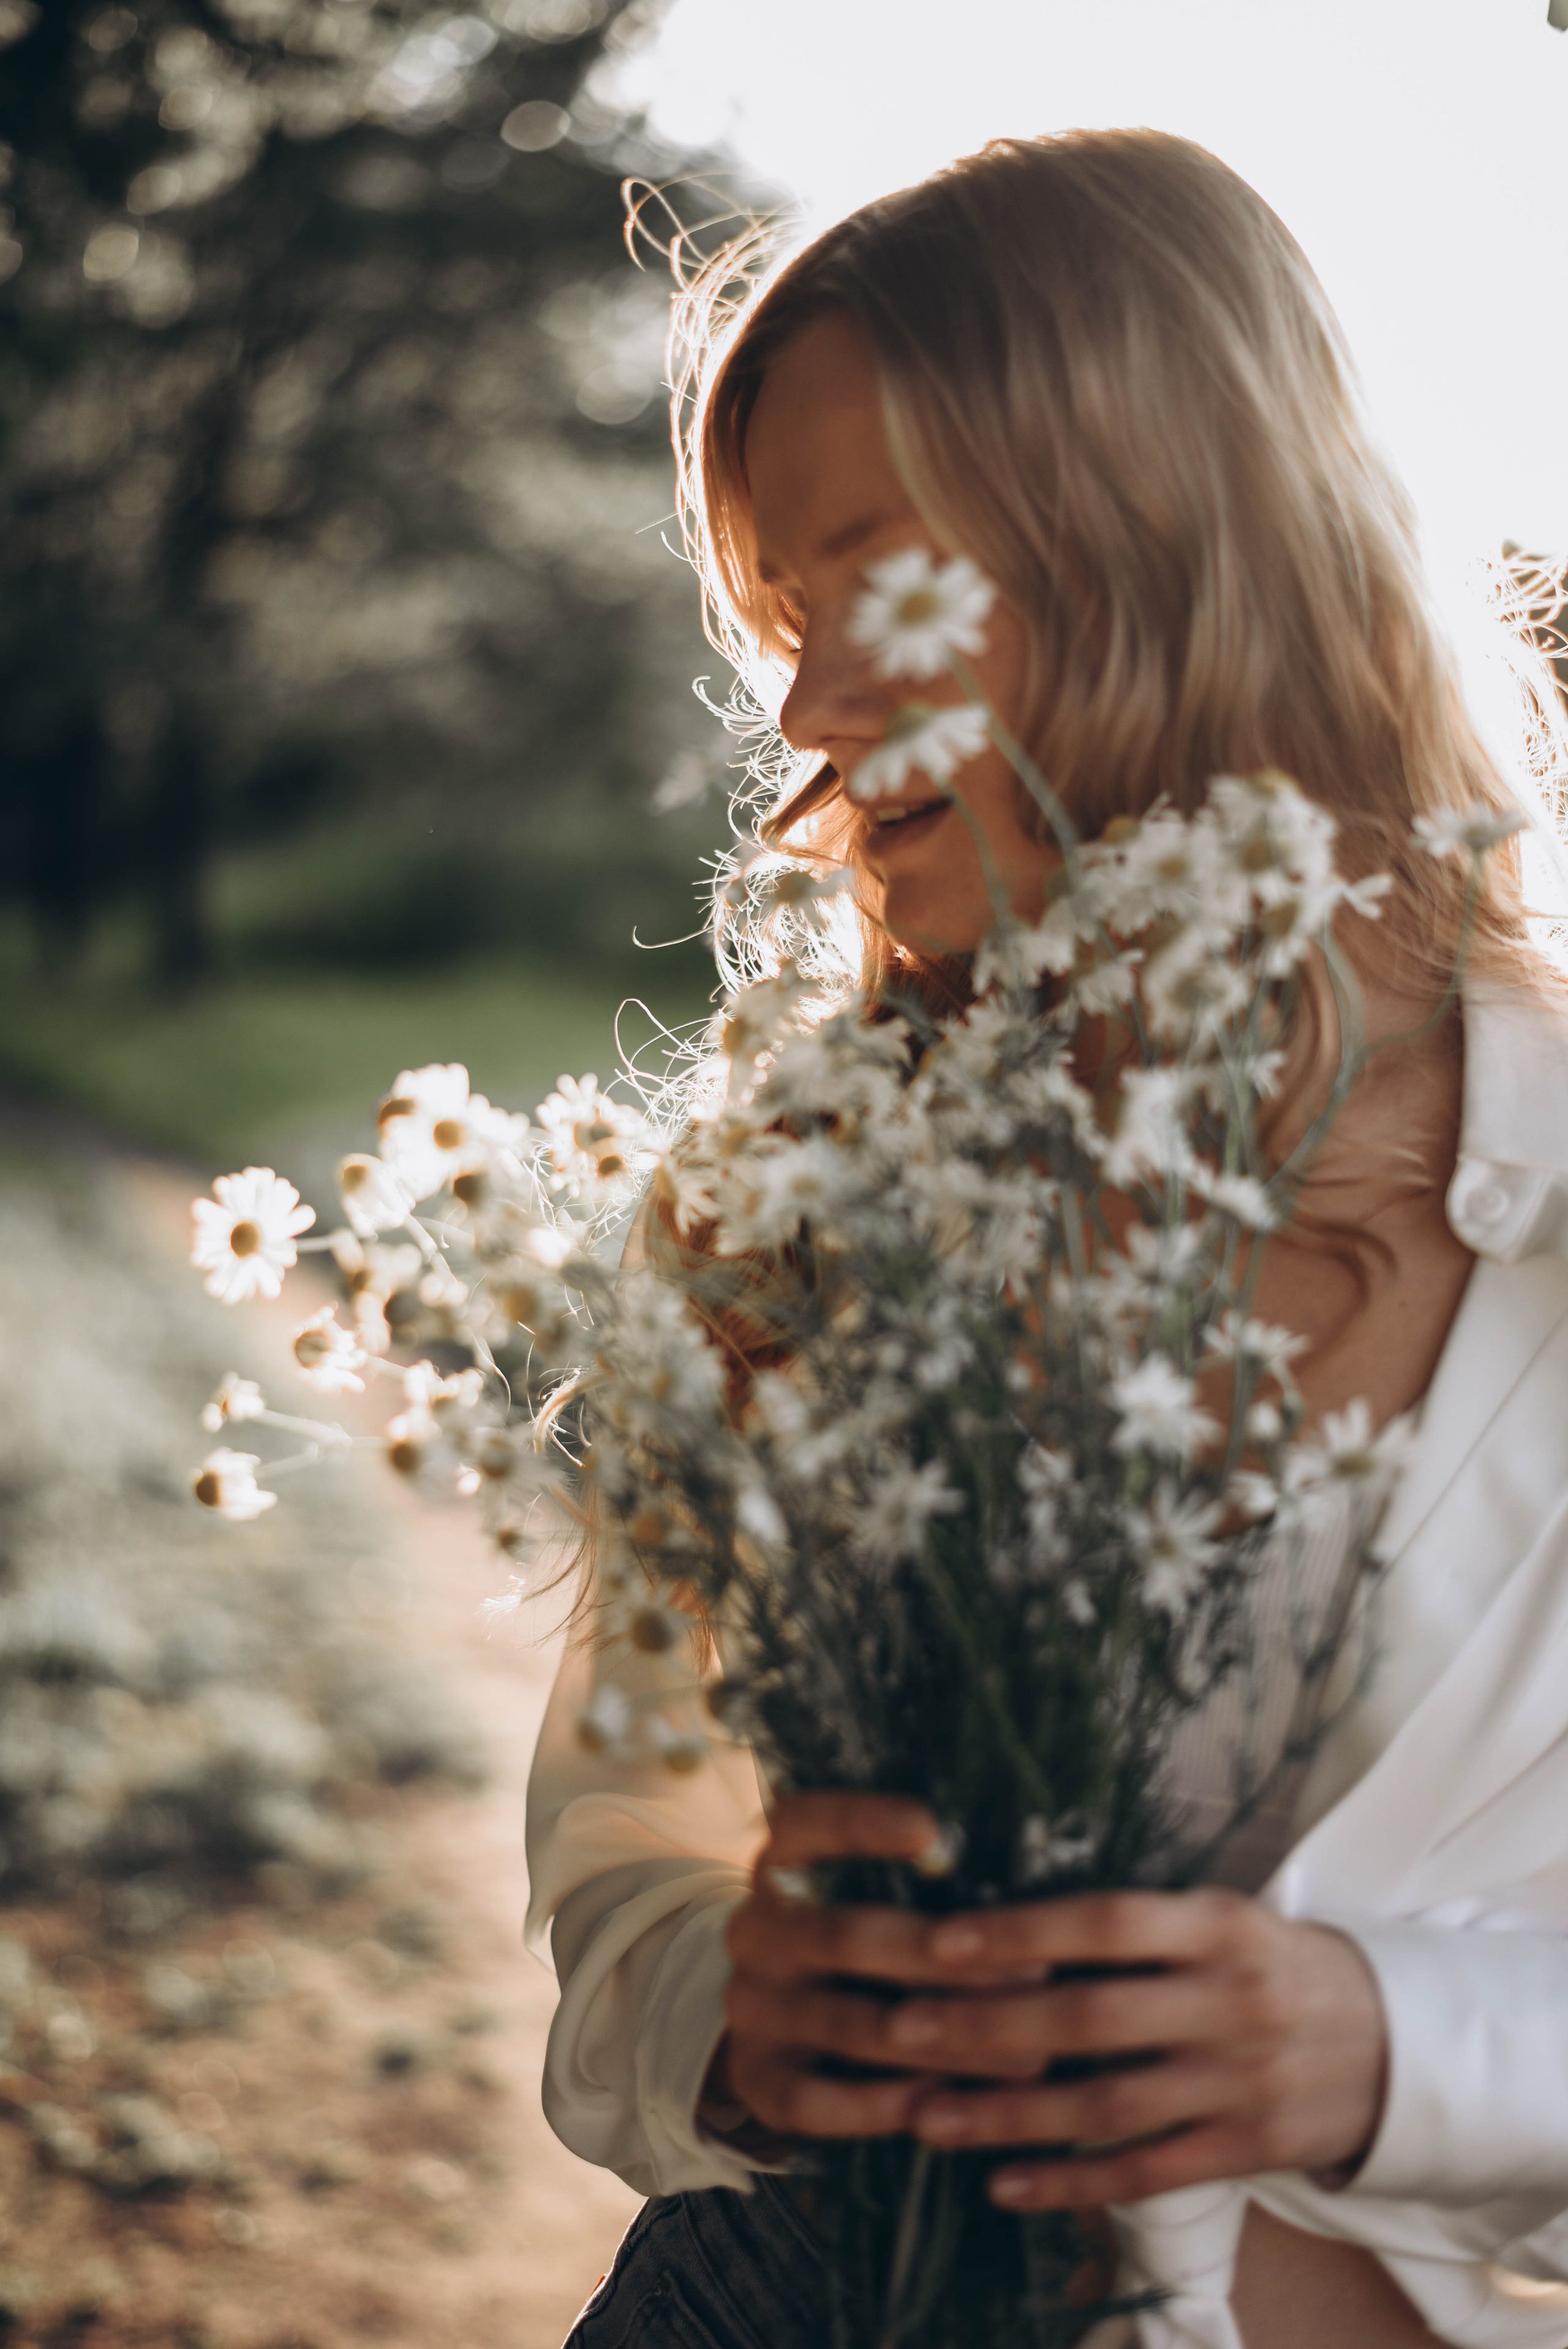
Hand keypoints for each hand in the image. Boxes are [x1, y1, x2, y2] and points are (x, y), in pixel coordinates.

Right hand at [717, 1792, 1035, 2142]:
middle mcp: (757, 1931)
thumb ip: (925, 1882)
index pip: (804, 1824)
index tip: (930, 1830)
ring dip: (942, 2043)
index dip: (861, 1824)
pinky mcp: (755, 2080)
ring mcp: (750, 2007)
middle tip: (1033, 1972)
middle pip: (845, 1937)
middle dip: (941, 1958)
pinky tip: (945, 2109)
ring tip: (1026, 2058)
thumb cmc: (861, 1944)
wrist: (776, 2027)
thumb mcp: (867, 1893)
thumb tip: (1034, 1869)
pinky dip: (880, 2106)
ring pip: (847, 2025)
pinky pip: (814, 2100)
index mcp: (780, 1864)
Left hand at [901, 1885, 1388, 2210]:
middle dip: (988, 2028)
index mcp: (1221, 1926)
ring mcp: (1240, 2083)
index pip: (1108, 1922)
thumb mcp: (1223, 1919)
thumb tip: (1011, 1932)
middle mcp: (1230, 2001)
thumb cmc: (1276, 1965)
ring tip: (927, 2116)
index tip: (941, 1941)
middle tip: (902, 2028)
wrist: (1396, 2044)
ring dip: (1009, 2116)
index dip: (1023, 1932)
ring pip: (1107, 2106)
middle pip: (1092, 2019)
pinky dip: (1073, 2183)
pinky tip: (1005, 2184)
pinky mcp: (1247, 2149)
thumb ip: (1135, 1928)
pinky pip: (1146, 2172)